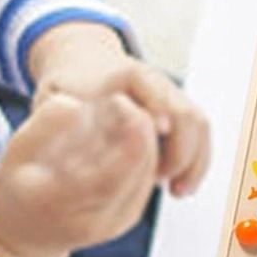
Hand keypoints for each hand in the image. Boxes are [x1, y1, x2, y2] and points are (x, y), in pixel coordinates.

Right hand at [0, 92, 158, 256]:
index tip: (121, 100)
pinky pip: (146, 179)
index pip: (109, 173)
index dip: (125, 136)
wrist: (26, 235)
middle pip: (137, 171)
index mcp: (59, 205)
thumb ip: (43, 126)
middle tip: (127, 100)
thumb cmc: (17, 187)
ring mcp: (115, 224)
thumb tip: (78, 105)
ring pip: (147, 173)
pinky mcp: (129, 218)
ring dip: (144, 140)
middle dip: (139, 131)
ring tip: (125, 113)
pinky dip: (143, 153)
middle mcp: (94, 222)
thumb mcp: (15, 153)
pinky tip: (128, 132)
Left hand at [29, 22, 209, 196]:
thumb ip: (65, 120)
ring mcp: (172, 96)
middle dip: (181, 152)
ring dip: (193, 162)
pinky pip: (198, 137)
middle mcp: (158, 82)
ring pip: (199, 127)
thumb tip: (72, 143)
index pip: (155, 92)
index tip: (159, 135)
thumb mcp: (57, 99)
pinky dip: (194, 162)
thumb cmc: (67, 87)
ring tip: (177, 192)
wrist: (84, 64)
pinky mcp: (178, 114)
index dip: (160, 113)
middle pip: (187, 114)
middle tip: (163, 182)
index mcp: (127, 74)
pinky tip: (179, 187)